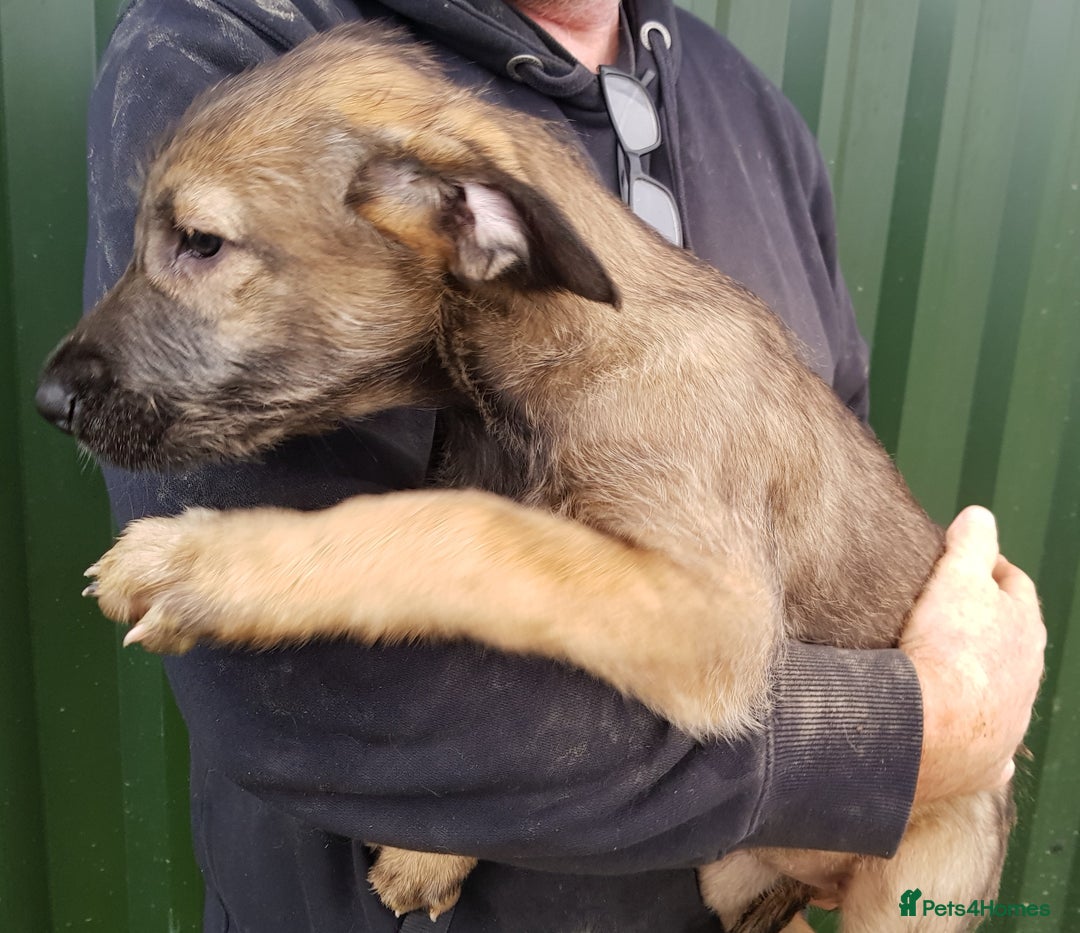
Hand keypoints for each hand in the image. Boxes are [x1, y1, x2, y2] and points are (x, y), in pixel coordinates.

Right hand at [901, 506, 1044, 803]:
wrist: (929, 725)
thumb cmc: (946, 649)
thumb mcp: (957, 579)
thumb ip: (972, 543)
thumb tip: (980, 514)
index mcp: (1025, 629)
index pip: (1013, 586)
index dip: (988, 569)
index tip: (964, 563)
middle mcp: (1027, 678)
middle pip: (1014, 641)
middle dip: (990, 625)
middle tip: (951, 613)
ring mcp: (1010, 722)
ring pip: (1006, 693)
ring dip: (984, 679)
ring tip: (947, 670)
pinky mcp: (986, 762)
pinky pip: (990, 750)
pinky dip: (981, 739)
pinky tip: (966, 736)